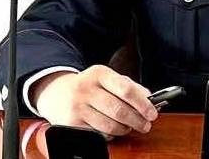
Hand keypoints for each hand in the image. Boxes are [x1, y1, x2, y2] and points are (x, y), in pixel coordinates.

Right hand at [30, 65, 158, 136]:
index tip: (153, 113)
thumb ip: (129, 86)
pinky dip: (110, 135)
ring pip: (110, 125)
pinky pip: (99, 135)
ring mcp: (77, 107)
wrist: (56, 92)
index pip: (126, 89)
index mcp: (99, 73)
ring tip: (128, 127)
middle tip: (145, 125)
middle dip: (137, 120)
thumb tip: (150, 99)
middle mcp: (86, 88)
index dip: (142, 104)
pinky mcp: (71, 123)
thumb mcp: (107, 79)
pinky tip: (111, 129)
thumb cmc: (89, 86)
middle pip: (119, 110)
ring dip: (125, 129)